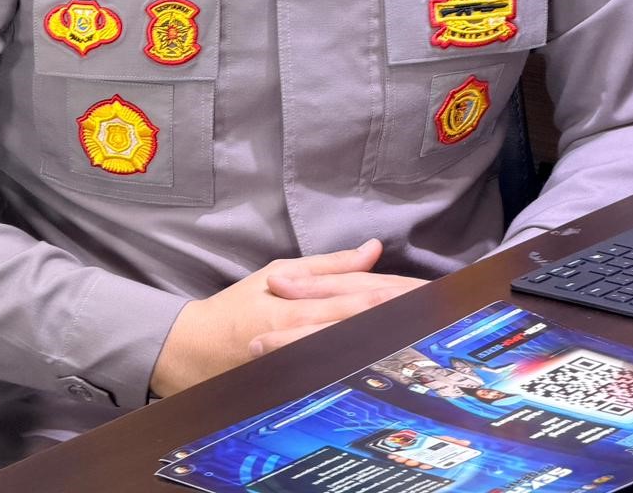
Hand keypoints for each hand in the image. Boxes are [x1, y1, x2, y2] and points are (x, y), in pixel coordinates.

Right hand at [150, 239, 425, 395]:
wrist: (191, 352)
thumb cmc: (237, 308)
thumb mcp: (277, 273)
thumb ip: (329, 266)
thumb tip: (372, 248)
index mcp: (297, 304)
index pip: (356, 296)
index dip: (395, 293)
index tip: (429, 290)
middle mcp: (300, 335)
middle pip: (361, 326)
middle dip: (401, 318)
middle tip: (441, 313)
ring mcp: (297, 364)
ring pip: (352, 352)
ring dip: (389, 343)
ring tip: (426, 337)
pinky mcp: (295, 384)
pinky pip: (336, 375)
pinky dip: (365, 366)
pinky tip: (391, 365)